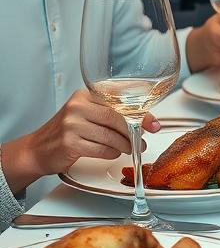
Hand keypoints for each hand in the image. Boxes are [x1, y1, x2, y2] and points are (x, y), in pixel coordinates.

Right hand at [1, 90, 160, 191]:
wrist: (37, 150)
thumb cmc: (66, 132)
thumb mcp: (87, 115)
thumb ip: (112, 114)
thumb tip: (144, 120)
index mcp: (85, 95)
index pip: (119, 101)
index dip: (141, 112)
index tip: (153, 123)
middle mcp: (77, 106)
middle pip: (117, 118)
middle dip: (135, 132)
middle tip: (142, 141)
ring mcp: (72, 124)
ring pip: (112, 136)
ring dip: (125, 145)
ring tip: (128, 148)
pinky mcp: (70, 143)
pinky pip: (103, 149)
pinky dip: (112, 153)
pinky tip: (112, 152)